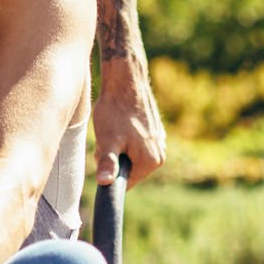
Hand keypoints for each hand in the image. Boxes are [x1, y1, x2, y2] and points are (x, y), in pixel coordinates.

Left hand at [92, 59, 165, 188]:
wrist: (125, 81)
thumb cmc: (115, 110)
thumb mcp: (107, 140)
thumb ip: (108, 164)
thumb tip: (104, 182)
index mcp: (151, 162)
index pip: (126, 183)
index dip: (110, 172)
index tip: (103, 155)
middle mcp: (160, 154)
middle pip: (129, 169)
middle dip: (115, 160)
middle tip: (108, 140)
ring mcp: (159, 142)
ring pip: (132, 156)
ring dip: (120, 148)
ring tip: (114, 130)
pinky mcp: (155, 131)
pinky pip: (136, 144)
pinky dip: (125, 138)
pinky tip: (120, 123)